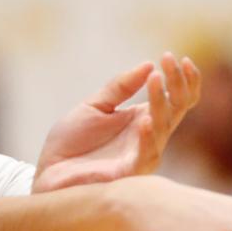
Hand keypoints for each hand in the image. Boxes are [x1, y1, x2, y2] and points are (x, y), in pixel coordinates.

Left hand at [32, 53, 200, 192]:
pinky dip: (148, 138)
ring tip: (154, 80)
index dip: (183, 80)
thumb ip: (120, 87)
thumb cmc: (72, 144)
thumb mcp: (94, 106)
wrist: (48, 173)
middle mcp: (150, 137)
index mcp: (144, 119)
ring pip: (163, 128)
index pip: (177, 99)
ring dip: (161, 103)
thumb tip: (147, 64)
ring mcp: (142, 155)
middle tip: (168, 61)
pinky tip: (145, 120)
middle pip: (176, 109)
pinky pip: (146, 156)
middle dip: (176, 84)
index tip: (174, 56)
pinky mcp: (128, 174)